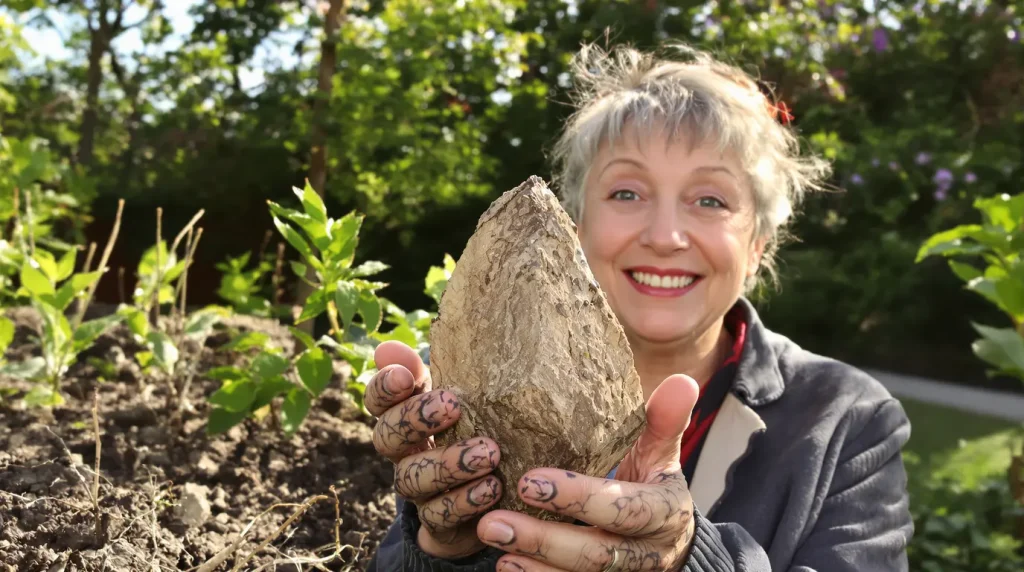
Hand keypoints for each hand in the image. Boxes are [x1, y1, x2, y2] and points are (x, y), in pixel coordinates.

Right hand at [366, 341, 503, 558]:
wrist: (496, 494)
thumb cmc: (477, 430)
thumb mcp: (464, 395)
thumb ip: (435, 369)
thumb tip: (389, 347)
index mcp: (406, 418)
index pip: (378, 401)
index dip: (383, 389)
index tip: (404, 376)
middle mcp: (404, 455)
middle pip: (387, 438)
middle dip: (415, 420)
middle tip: (453, 405)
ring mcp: (419, 491)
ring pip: (411, 479)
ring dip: (449, 463)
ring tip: (488, 453)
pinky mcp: (439, 523)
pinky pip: (438, 516)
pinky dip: (464, 501)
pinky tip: (491, 487)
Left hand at [475, 374, 699, 570]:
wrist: (668, 541)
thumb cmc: (653, 485)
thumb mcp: (661, 454)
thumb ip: (664, 420)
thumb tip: (683, 380)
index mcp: (664, 512)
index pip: (623, 509)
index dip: (578, 498)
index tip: (529, 480)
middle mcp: (647, 552)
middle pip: (596, 553)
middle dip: (543, 539)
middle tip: (494, 520)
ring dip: (532, 562)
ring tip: (491, 536)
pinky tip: (506, 563)